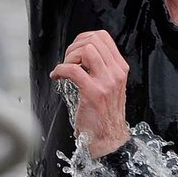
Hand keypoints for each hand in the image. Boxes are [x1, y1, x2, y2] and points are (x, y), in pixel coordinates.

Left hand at [50, 30, 129, 157]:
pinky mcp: (93, 93)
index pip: (103, 37)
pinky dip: (60, 70)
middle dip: (74, 46)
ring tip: (65, 68)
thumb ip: (102, 68)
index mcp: (120, 68)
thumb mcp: (111, 86)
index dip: (84, 38)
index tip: (75, 49)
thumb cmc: (105, 114)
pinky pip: (73, 70)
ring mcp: (106, 82)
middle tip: (67, 60)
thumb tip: (82, 54)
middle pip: (93, 40)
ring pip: (86, 50)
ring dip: (69, 57)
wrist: (108, 139)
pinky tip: (57, 76)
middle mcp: (116, 73)